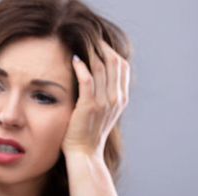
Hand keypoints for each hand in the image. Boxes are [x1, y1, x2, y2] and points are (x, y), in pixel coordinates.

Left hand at [62, 41, 129, 156]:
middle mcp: (116, 98)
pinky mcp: (89, 106)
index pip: (122, 66)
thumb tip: (99, 77)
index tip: (99, 44)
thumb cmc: (89, 133)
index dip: (112, 51)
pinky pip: (87, 80)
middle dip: (102, 47)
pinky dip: (81, 67)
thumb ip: (105, 95)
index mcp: (121, 98)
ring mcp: (104, 102)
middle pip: (115, 62)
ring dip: (91, 53)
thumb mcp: (104, 112)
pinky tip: (75, 60)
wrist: (85, 153)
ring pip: (102, 67)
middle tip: (90, 39)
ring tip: (81, 45)